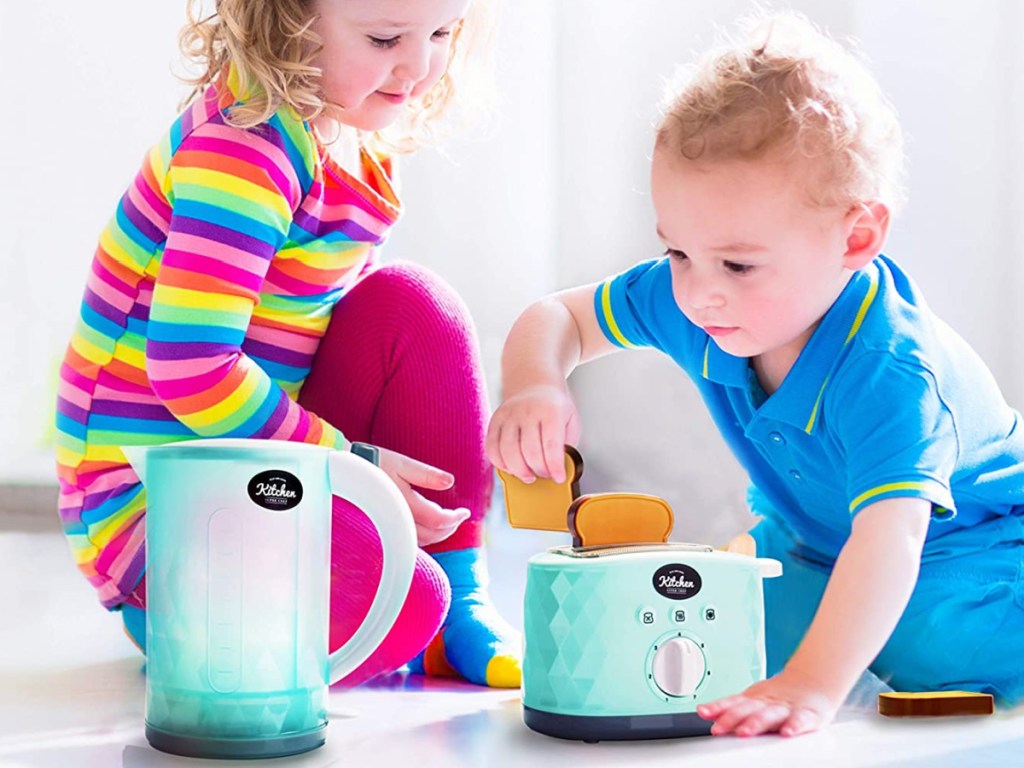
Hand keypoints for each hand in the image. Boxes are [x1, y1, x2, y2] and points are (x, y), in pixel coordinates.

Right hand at [376, 447, 470, 546]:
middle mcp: (397, 520)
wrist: (343, 471)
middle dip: (450, 527)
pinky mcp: (383, 527)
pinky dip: (424, 537)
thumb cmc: (372, 463)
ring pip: (420, 541)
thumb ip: (426, 474)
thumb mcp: (402, 463)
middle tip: (460, 517)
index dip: (456, 518)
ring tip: (448, 522)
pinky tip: (428, 527)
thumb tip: (450, 482)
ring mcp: (389, 526)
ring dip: (438, 534)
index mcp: (404, 504)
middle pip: (432, 535)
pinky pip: (408, 541)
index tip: (465, 512)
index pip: (438, 520)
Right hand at [485, 384, 579, 483]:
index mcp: (551, 411)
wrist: (534, 382)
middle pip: (529, 452)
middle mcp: (528, 411)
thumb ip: (567, 444)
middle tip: (545, 475)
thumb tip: (559, 470)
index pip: (551, 446)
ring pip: (508, 452)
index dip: (555, 467)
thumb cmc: (554, 406)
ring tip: (529, 475)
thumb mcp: (571, 421)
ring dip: (519, 471)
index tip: (559, 477)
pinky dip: (500, 463)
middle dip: (539, 471)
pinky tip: (511, 467)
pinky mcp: (495, 420)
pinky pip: (491, 448)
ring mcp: (509, 415)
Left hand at [696, 666, 841, 737]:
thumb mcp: (752, 699)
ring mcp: (786, 708)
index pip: (732, 702)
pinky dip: (795, 725)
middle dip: (732, 718)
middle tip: (719, 728)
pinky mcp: (807, 715)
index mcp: (753, 699)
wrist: (813, 683)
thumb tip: (703, 712)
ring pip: (770, 715)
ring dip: (757, 722)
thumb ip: (729, 708)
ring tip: (744, 731)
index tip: (704, 712)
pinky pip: (801, 721)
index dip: (717, 708)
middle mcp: (767, 702)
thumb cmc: (778, 697)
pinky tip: (787, 732)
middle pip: (748, 709)